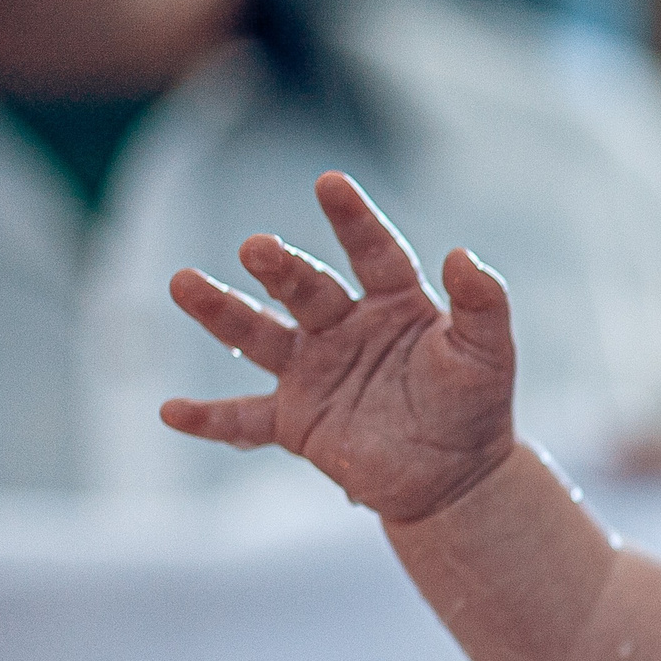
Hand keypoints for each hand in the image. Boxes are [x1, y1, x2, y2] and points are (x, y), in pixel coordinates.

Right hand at [163, 171, 516, 522]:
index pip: (374, 253)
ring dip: (222, 312)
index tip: (331, 182)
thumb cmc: (474, 407)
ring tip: (184, 282)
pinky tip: (172, 410)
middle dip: (280, 268)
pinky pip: (244, 418)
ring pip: (259, 336)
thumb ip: (483, 306)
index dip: (353, 220)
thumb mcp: (488, 355)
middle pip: (306, 289)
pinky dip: (210, 418)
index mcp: (394, 302)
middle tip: (256, 249)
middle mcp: (344, 327)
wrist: (456, 477)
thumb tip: (463, 255)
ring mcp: (313, 371)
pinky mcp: (295, 421)